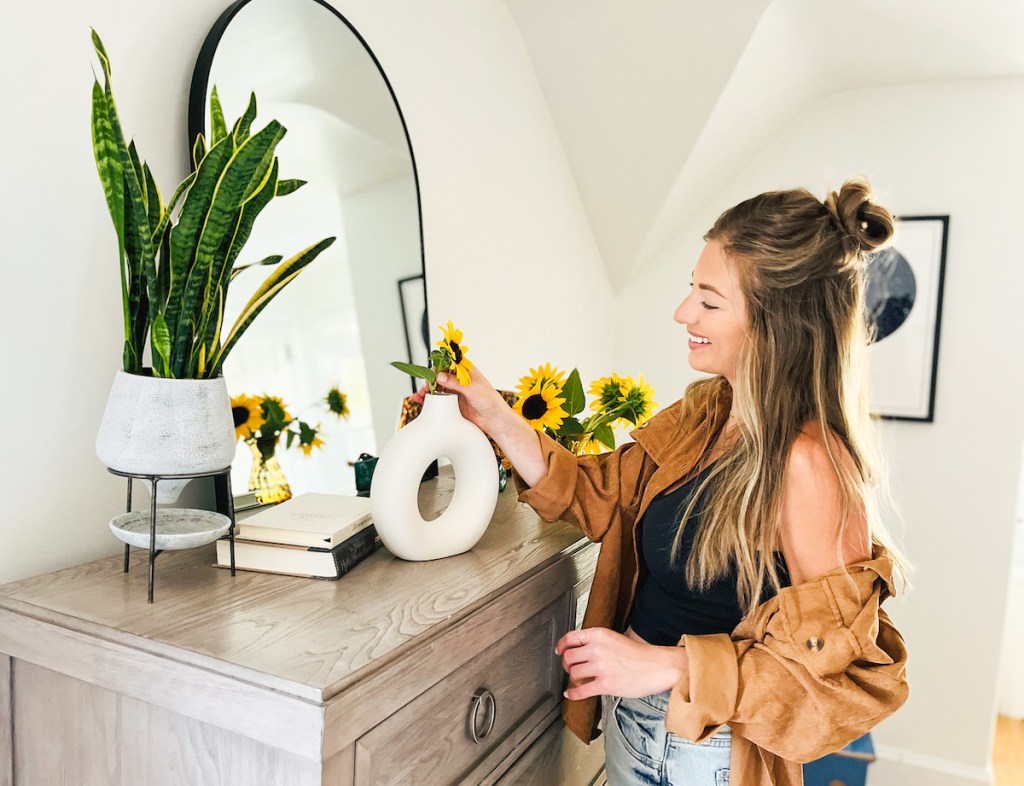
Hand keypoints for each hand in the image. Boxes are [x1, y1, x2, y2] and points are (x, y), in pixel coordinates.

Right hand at [418, 364, 510, 436]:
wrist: (494, 420)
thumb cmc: (490, 401)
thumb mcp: (473, 389)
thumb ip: (455, 382)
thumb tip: (440, 376)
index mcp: (466, 371)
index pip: (447, 364)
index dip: (438, 369)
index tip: (431, 376)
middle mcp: (459, 380)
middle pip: (439, 376)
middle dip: (430, 381)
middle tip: (425, 388)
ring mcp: (455, 392)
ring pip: (437, 388)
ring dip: (427, 390)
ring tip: (420, 395)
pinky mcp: (452, 403)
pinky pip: (438, 399)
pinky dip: (428, 399)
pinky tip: (421, 400)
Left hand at [555, 627, 688, 701]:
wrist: (657, 667)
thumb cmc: (639, 655)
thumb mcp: (614, 638)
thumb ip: (596, 642)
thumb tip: (579, 649)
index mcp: (599, 635)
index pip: (571, 638)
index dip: (562, 645)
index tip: (560, 650)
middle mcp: (597, 649)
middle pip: (569, 657)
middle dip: (567, 665)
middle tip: (570, 668)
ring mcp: (601, 667)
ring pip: (574, 673)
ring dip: (573, 678)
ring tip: (578, 680)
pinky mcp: (606, 684)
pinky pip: (581, 690)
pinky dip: (573, 694)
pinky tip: (571, 694)